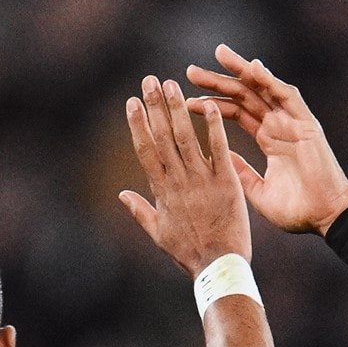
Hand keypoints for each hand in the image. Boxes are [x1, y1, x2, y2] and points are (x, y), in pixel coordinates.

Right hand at [118, 75, 252, 277]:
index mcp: (162, 191)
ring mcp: (202, 181)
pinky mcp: (225, 183)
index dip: (138, 125)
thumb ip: (140, 210)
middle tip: (149, 80)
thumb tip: (121, 194)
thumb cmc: (189, 253)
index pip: (146, 150)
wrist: (219, 266)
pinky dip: (214, 128)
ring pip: (186, 138)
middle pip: (163, 138)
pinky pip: (219, 150)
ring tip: (172, 85)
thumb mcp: (159, 234)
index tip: (131, 102)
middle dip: (154, 107)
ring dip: (178, 109)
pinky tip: (209, 105)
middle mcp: (178, 182)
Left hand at [183, 45, 347, 234]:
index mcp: (268, 139)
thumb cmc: (297, 210)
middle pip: (244, 95)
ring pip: (263, 88)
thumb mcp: (258, 191)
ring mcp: (292, 122)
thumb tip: (218, 157)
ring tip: (218, 54)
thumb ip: (241, 172)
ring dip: (241, 71)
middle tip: (190, 71)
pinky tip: (252, 68)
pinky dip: (271, 81)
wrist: (325, 218)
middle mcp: (279, 125)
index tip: (187, 101)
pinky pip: (287, 96)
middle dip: (218, 82)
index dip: (213, 105)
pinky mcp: (307, 124)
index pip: (236, 113)